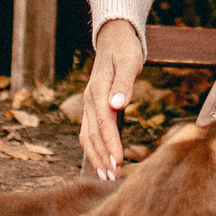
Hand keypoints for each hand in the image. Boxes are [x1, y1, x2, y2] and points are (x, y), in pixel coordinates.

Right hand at [80, 19, 145, 178]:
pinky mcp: (92, 107)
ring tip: (106, 175)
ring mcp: (88, 104)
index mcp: (98, 90)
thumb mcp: (128, 61)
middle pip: (92, 134)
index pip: (104, 122)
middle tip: (113, 177)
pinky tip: (101, 161)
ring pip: (87, 136)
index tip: (118, 161)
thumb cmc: (125, 49)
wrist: (113, 38)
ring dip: (96, 156)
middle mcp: (89, 99)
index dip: (110, 143)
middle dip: (102, 157)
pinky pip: (89, 132)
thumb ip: (123, 83)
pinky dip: (94, 148)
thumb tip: (117, 104)